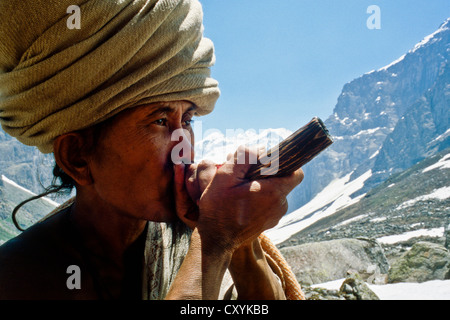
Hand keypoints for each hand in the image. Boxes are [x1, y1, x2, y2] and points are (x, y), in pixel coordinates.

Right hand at [182, 146, 302, 253]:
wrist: (216, 240)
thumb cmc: (219, 208)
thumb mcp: (226, 176)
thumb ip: (245, 157)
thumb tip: (261, 148)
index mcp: (274, 192)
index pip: (296, 172)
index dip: (286, 163)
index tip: (268, 163)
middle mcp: (280, 205)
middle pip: (282, 181)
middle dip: (265, 174)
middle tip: (243, 175)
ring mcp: (275, 216)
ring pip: (274, 192)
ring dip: (260, 187)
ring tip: (238, 190)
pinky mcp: (268, 223)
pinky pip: (268, 204)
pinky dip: (258, 199)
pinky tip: (240, 201)